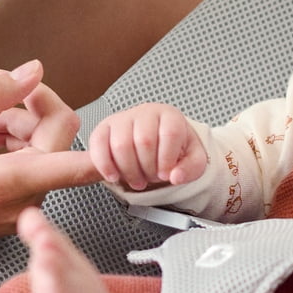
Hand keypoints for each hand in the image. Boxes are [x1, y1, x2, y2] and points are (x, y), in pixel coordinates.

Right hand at [0, 61, 99, 268]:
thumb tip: (32, 70)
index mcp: (8, 183)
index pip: (81, 165)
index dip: (102, 142)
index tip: (106, 122)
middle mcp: (23, 203)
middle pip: (56, 140)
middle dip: (28, 113)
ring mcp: (19, 213)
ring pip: (42, 154)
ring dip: (15, 131)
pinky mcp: (11, 215)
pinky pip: (28, 172)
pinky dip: (8, 151)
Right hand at [88, 103, 207, 192]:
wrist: (155, 144)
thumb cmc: (175, 150)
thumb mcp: (193, 160)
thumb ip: (191, 168)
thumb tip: (176, 176)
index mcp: (170, 116)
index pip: (170, 134)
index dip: (167, 159)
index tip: (166, 174)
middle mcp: (145, 112)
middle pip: (144, 141)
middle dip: (148, 169)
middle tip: (151, 178)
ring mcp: (122, 118)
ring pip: (121, 145)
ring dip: (129, 171)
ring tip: (137, 179)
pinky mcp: (103, 128)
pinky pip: (98, 145)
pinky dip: (104, 165)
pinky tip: (113, 176)